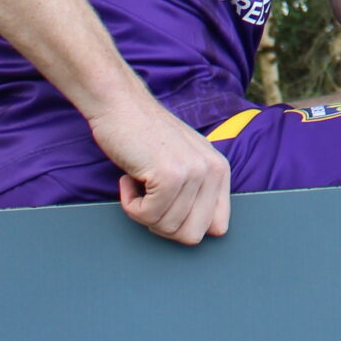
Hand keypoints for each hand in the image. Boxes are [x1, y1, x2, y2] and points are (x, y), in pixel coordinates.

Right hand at [90, 92, 231, 243]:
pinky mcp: (169, 175)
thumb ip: (198, 191)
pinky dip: (130, 204)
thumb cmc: (145, 136)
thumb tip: (201, 233)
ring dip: (143, 211)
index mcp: (220, 170)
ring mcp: (193, 173)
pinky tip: (129, 178)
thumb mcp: (185, 161)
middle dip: (163, 225)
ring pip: (167, 227)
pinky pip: (147, 215)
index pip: (217, 228)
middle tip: (149, 197)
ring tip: (139, 180)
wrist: (120, 105)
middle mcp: (213, 171)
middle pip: (191, 236)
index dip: (186, 226)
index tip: (167, 207)